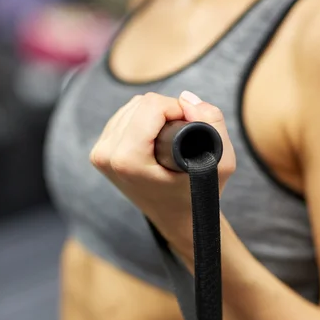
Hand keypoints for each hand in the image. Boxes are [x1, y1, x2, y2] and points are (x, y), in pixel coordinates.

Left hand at [90, 90, 235, 255]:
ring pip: (131, 107)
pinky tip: (154, 138)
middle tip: (183, 135)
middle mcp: (107, 156)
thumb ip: (211, 122)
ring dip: (155, 114)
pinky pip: (123, 117)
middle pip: (140, 103)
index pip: (151, 105)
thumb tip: (186, 98)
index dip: (178, 109)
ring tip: (170, 139)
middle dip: (166, 111)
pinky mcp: (99, 152)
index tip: (192, 128)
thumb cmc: (199, 195)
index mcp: (127, 160)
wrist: (177, 220)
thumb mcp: (221, 162)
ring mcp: (99, 155)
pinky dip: (142, 120)